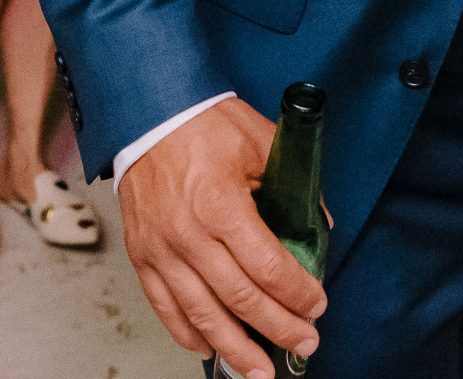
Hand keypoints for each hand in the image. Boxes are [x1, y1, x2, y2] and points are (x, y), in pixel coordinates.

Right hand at [117, 99, 324, 378]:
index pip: (269, 268)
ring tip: (261, 370)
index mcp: (222, 205)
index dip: (298, 294)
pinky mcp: (142, 254)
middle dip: (279, 328)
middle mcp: (189, 235)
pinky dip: (187, 333)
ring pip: (202, 315)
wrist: (148, 109)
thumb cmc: (202, 121)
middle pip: (241, 300)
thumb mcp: (262, 142)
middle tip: (305, 343)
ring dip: (236, 348)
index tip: (317, 306)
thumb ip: (294, 186)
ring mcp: (161, 249)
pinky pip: (164, 306)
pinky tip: (209, 348)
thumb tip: (320, 224)